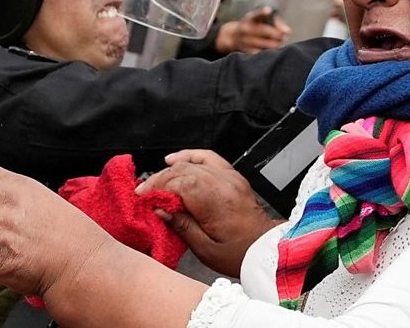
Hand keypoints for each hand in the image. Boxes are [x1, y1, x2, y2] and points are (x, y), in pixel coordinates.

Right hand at [136, 150, 283, 276]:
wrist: (265, 248)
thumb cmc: (238, 252)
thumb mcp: (204, 249)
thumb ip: (181, 226)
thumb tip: (161, 210)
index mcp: (215, 202)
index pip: (179, 183)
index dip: (158, 188)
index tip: (144, 198)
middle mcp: (223, 184)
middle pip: (183, 170)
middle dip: (160, 179)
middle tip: (146, 193)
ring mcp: (229, 177)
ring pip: (193, 162)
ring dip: (171, 169)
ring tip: (156, 180)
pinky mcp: (232, 176)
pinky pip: (208, 158)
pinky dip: (190, 156)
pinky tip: (176, 159)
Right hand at [215, 6, 291, 54]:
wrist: (234, 36)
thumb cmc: (255, 25)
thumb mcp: (262, 19)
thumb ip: (277, 22)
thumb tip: (288, 32)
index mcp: (250, 18)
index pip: (257, 14)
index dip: (263, 12)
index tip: (268, 10)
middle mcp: (245, 28)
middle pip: (264, 31)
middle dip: (277, 34)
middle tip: (284, 36)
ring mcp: (245, 40)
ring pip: (265, 44)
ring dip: (276, 43)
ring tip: (280, 42)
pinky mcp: (246, 51)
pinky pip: (263, 52)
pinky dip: (270, 51)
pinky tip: (272, 49)